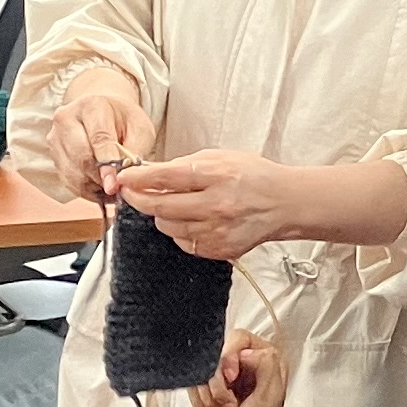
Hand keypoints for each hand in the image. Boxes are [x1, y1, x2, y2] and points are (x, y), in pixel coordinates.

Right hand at [53, 73, 155, 206]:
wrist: (103, 114)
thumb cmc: (124, 121)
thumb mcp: (140, 130)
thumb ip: (134, 153)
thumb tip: (121, 181)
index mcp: (92, 105)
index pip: (99, 139)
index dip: (107, 166)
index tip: (115, 185)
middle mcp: (67, 118)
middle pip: (81, 157)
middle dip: (100, 178)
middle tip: (116, 189)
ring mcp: (55, 136)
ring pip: (72, 172)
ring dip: (93, 186)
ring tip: (110, 188)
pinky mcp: (52, 153)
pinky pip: (67, 180)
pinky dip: (84, 189)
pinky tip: (99, 187)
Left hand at [116, 148, 305, 261]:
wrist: (283, 203)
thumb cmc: (253, 176)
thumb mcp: (219, 157)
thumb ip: (183, 164)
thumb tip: (148, 171)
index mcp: (216, 176)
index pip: (165, 178)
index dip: (137, 179)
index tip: (123, 179)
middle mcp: (216, 205)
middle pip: (160, 207)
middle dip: (138, 199)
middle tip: (131, 193)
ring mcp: (217, 231)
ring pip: (168, 227)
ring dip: (161, 215)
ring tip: (172, 204)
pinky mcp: (218, 249)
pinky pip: (183, 242)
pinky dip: (180, 231)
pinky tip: (192, 219)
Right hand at [194, 332, 287, 406]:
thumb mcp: (270, 395)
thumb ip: (267, 365)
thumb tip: (247, 352)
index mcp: (263, 357)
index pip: (237, 337)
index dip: (228, 357)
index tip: (231, 377)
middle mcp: (243, 362)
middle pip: (214, 353)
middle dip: (218, 383)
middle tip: (230, 402)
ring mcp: (222, 374)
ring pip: (199, 370)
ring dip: (210, 395)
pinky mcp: (205, 386)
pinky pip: (190, 384)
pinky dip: (200, 401)